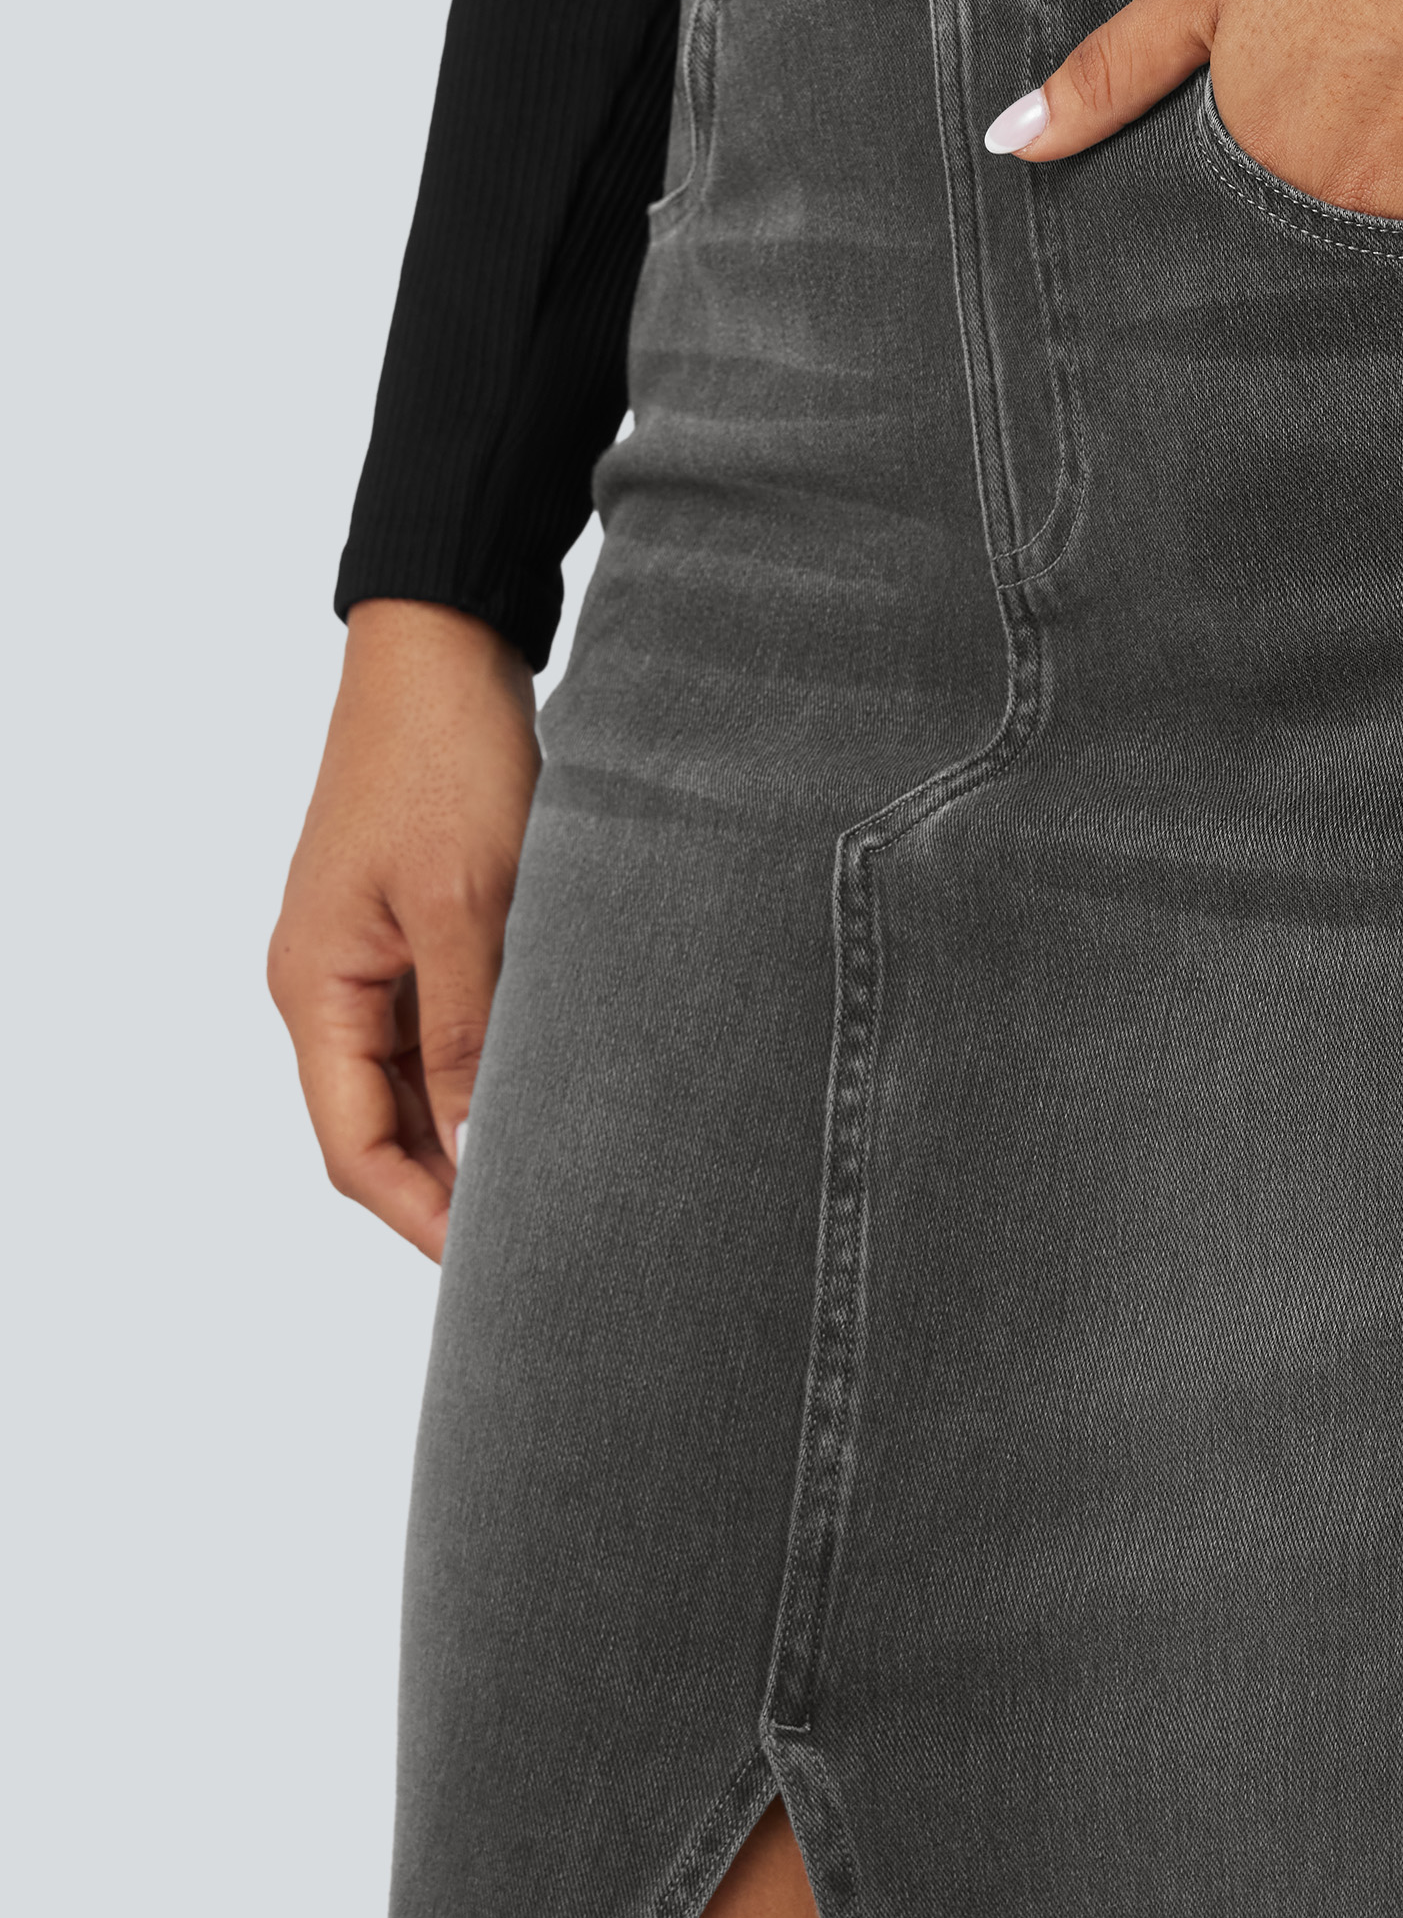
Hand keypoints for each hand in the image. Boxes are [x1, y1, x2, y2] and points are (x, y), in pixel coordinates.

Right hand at [267, 600, 539, 1262]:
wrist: (445, 647)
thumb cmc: (446, 760)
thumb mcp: (468, 902)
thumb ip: (471, 1028)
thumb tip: (481, 1147)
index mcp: (318, 990)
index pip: (355, 1149)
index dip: (423, 1218)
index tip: (498, 1269)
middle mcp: (334, 985)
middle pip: (387, 1125)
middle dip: (458, 1188)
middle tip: (549, 1238)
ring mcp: (376, 955)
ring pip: (426, 1077)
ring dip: (485, 1124)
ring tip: (569, 1176)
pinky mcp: (421, 923)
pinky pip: (452, 1022)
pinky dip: (499, 1060)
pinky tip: (563, 1085)